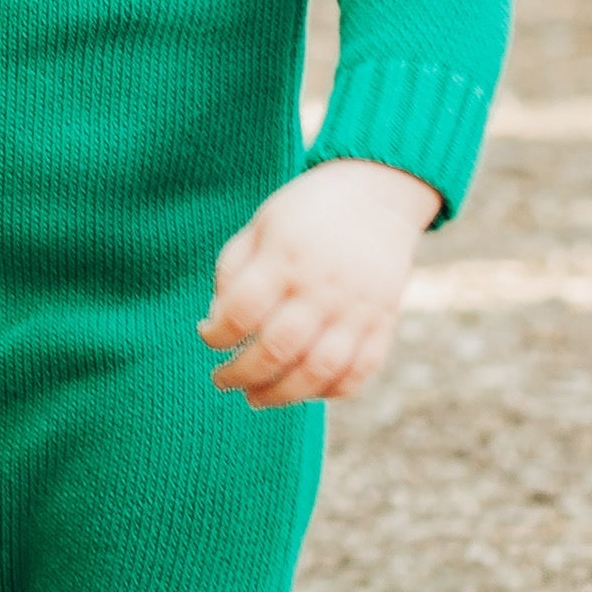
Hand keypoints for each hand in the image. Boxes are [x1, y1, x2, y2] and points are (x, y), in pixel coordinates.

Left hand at [199, 158, 438, 406]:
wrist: (379, 194)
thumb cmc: (307, 212)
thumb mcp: (261, 225)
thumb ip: (233, 271)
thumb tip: (217, 321)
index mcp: (287, 258)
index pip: (242, 312)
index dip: (216, 335)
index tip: (207, 335)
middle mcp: (324, 287)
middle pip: (277, 349)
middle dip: (240, 375)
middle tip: (222, 380)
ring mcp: (358, 309)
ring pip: (318, 371)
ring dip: (281, 395)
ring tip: (255, 398)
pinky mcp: (384, 322)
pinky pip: (359, 372)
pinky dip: (330, 392)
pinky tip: (303, 390)